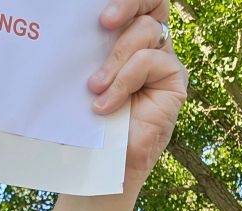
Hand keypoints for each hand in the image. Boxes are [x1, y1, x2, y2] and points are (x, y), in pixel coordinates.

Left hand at [89, 0, 187, 190]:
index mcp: (124, 39)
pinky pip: (150, 61)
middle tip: (104, 23)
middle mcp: (148, 45)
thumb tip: (67, 26)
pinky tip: (106, 104)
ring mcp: (163, 61)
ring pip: (146, 32)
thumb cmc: (86, 122)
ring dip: (116, 59)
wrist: (98, 163)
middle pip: (149, 6)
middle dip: (126, 5)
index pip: (136, 3)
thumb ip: (86, 53)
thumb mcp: (82, 82)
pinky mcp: (174, 80)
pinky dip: (124, 80)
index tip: (98, 11)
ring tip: (94, 88)